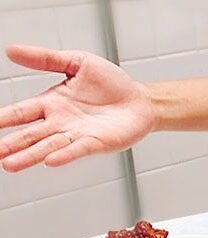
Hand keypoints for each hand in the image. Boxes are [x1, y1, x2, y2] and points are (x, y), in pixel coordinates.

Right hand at [0, 45, 155, 171]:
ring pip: (49, 146)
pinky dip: (65, 155)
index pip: (21, 112)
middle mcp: (61, 122)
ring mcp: (78, 135)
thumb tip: (11, 50)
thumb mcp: (76, 62)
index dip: (3, 118)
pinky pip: (78, 149)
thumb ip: (45, 59)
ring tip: (10, 164)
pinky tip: (50, 161)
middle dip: (12, 144)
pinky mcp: (98, 142)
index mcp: (52, 103)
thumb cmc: (112, 83)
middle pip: (31, 135)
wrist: (141, 100)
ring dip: (30, 155)